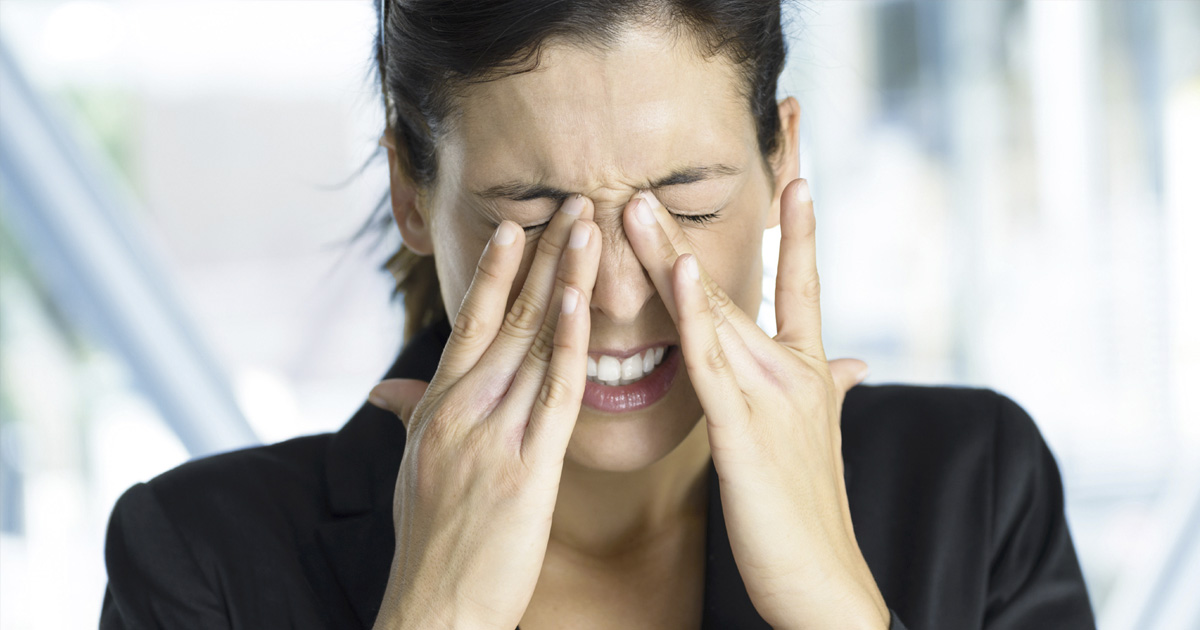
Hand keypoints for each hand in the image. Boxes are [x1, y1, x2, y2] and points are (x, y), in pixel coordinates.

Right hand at [367, 195, 601, 629]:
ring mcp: (491, 434)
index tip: (516, 225)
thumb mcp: (411, 471)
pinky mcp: (526, 468)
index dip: (492, 271)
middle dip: (541, 255)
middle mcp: (461, 408)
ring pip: (532, 341)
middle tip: (572, 201)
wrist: (432, 609)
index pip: (468, 323)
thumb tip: (386, 389)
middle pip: (505, 316)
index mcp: (438, 407)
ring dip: (561, 278)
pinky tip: (582, 302)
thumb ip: (410, 419)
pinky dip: (567, 344)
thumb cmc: (428, 545)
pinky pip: (552, 395)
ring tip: (588, 225)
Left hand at [624, 180, 889, 629]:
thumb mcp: (820, 437)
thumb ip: (830, 388)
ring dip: (670, 258)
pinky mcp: (745, 430)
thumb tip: (855, 363)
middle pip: (733, 290)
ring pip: (713, 314)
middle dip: (684, 237)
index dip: (799, 233)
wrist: (822, 579)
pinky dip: (695, 314)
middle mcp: (793, 371)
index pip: (801, 287)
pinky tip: (678, 273)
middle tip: (646, 185)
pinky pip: (712, 362)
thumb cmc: (808, 512)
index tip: (795, 179)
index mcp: (806, 372)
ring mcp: (771, 396)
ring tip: (635, 207)